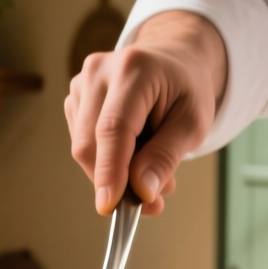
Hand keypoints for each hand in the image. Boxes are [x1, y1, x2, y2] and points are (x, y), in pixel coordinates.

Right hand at [66, 11, 227, 215]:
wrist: (173, 62)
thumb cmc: (186, 90)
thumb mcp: (192, 124)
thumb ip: (166, 157)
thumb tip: (142, 192)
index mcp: (134, 70)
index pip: (113, 128)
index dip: (109, 171)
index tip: (109, 206)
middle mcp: (99, 72)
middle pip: (90, 143)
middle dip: (116, 180)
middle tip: (152, 199)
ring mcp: (81, 83)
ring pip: (83, 148)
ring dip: (115, 171)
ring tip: (151, 165)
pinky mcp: (75, 98)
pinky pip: (83, 143)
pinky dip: (107, 159)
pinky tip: (133, 151)